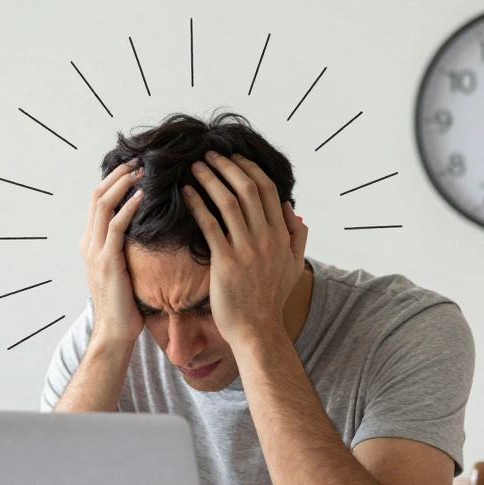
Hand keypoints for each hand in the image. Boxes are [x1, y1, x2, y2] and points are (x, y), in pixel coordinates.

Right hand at [80, 160, 144, 346]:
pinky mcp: (107, 260)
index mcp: (92, 242)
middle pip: (98, 195)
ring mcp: (95, 250)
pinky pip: (115, 226)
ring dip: (123, 184)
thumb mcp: (125, 268)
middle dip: (118, 175)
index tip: (135, 166)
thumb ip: (128, 248)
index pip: (99, 201)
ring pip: (103, 205)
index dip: (115, 180)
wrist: (114, 330)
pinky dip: (127, 208)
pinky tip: (141, 196)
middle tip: (139, 159)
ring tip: (141, 170)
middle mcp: (89, 242)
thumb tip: (147, 231)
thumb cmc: (125, 303)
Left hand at [182, 151, 306, 350]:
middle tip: (210, 155)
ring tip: (195, 168)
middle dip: (227, 166)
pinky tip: (187, 193)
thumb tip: (290, 208)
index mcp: (280, 235)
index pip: (268, 190)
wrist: (258, 329)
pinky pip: (210, 224)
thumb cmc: (272, 299)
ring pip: (228, 201)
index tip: (234, 158)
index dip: (250, 169)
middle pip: (248, 188)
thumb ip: (296, 236)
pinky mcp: (225, 261)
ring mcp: (246, 249)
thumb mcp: (294, 265)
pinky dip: (198, 204)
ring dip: (210, 179)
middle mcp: (265, 237)